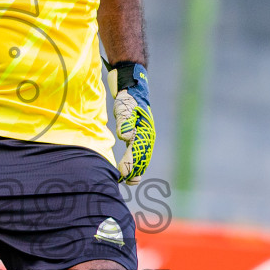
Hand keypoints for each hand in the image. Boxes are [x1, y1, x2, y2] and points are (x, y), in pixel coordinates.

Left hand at [107, 62, 153, 184]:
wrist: (133, 88)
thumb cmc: (128, 98)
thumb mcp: (125, 108)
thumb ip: (125, 122)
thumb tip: (126, 137)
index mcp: (145, 132)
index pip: (138, 152)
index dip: (130, 164)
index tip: (122, 174)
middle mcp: (147, 136)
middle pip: (142, 158)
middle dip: (134, 170)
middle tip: (125, 181)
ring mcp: (145, 136)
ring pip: (143, 157)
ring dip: (137, 169)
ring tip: (130, 181)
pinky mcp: (140, 135)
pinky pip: (139, 153)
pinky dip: (135, 162)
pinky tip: (131, 170)